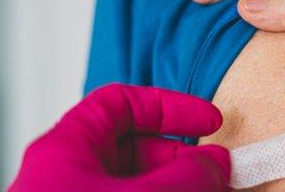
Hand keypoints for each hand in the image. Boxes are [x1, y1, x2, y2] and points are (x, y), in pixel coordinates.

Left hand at [10, 84, 229, 191]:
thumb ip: (189, 173)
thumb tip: (218, 162)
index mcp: (65, 150)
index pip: (121, 102)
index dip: (170, 106)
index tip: (209, 122)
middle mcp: (66, 176)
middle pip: (133, 146)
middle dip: (181, 156)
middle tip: (215, 169)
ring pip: (135, 180)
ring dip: (177, 183)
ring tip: (213, 190)